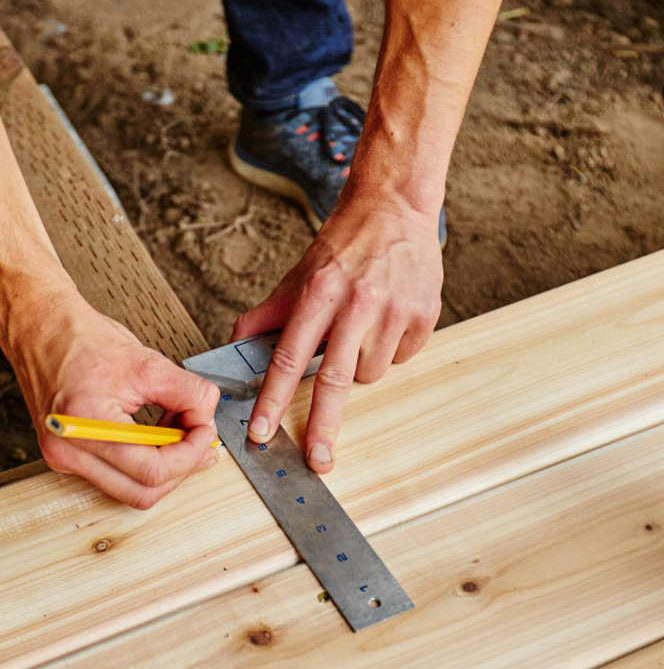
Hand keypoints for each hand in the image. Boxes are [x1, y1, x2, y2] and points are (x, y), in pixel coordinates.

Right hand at [10, 294, 219, 508]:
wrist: (44, 332)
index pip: (152, 470)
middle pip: (144, 491)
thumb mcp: (148, 363)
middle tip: (200, 437)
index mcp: (86, 425)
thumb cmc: (83, 342)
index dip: (190, 454)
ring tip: (181, 431)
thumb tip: (208, 418)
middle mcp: (69, 451)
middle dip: (183, 466)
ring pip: (134, 490)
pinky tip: (160, 435)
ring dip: (168, 466)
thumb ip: (189, 394)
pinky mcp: (70, 457)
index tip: (206, 431)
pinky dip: (148, 462)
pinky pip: (120, 477)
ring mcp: (66, 458)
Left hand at [230, 199, 442, 472]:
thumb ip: (269, 312)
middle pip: (336, 380)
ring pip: (372, 371)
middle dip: (324, 426)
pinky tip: (390, 320)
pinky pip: (404, 357)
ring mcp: (395, 309)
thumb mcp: (300, 272)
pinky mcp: (424, 313)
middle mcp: (358, 302)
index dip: (272, 398)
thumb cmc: (346, 243)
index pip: (290, 356)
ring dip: (363, 364)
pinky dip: (394, 349)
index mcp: (320, 292)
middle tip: (319, 460)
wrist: (395, 208)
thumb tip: (235, 343)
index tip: (262, 432)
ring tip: (364, 328)